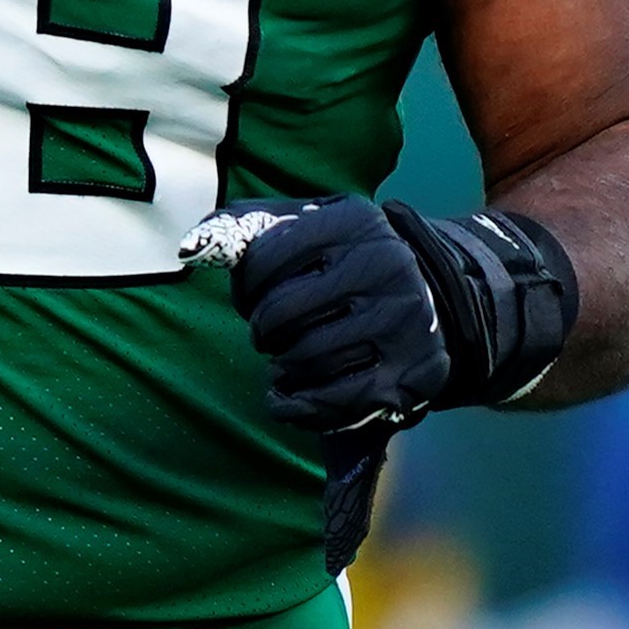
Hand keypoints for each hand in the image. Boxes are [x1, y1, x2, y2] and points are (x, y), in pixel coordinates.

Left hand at [204, 196, 455, 433]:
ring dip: (280, 368)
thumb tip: (191, 245)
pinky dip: (296, 407)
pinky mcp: (413, 371)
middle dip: (261, 330)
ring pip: (306, 358)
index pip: (266, 257)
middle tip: (267, 335)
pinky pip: (335, 401)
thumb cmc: (347, 262)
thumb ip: (249, 227)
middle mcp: (386, 264)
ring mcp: (404, 320)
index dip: (244, 286)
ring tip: (284, 361)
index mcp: (355, 221)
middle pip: (282, 312)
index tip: (252, 298)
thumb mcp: (310, 226)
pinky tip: (288, 397)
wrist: (436, 298)